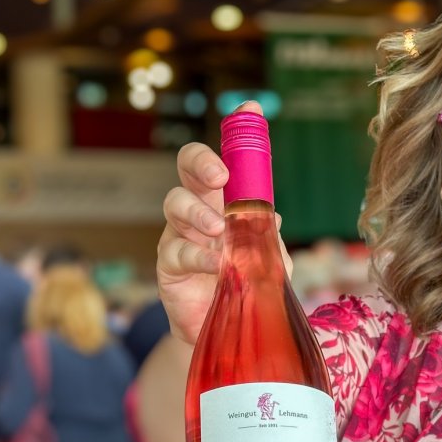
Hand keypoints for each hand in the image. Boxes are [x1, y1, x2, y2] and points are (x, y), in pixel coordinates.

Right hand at [157, 101, 292, 343]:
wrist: (231, 332)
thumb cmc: (249, 287)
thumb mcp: (271, 262)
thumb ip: (270, 239)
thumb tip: (272, 217)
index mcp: (228, 202)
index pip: (229, 160)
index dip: (237, 133)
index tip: (249, 110)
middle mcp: (200, 210)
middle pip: (188, 168)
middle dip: (201, 162)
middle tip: (219, 176)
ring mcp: (180, 235)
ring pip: (176, 204)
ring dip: (197, 212)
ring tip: (217, 230)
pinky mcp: (169, 265)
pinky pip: (176, 251)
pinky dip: (197, 255)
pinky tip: (213, 263)